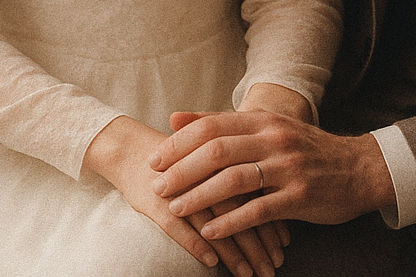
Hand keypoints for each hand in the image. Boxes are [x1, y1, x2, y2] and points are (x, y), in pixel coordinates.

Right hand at [85, 116, 286, 276]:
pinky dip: (195, 243)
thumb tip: (274, 202)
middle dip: (258, 242)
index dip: (269, 219)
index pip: (252, 192)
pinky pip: (178, 226)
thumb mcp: (208, 160)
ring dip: (234, 251)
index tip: (284, 245)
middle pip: (237, 209)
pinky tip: (211, 263)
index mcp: (219, 158)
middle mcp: (202, 171)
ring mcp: (178, 187)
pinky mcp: (155, 202)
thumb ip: (238, 175)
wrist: (131, 149)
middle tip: (273, 267)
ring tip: (251, 273)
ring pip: (212, 221)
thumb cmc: (178, 159)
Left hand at [149, 109, 395, 240]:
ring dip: (200, 196)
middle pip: (218, 150)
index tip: (155, 160)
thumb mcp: (266, 128)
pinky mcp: (299, 195)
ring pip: (235, 179)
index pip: (212, 126)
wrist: (358, 168)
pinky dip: (231, 221)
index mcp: (263, 120)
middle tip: (157, 187)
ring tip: (176, 210)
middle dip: (182, 170)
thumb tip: (176, 117)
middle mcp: (273, 138)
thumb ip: (222, 123)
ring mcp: (287, 167)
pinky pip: (259, 210)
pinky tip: (210, 232)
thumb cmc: (303, 149)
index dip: (180, 143)